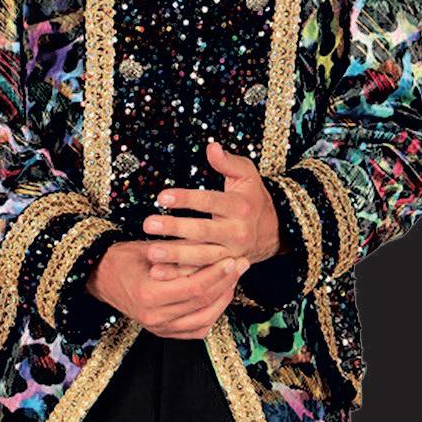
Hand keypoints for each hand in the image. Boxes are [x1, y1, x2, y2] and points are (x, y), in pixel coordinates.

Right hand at [85, 240, 249, 338]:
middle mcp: (155, 318)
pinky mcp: (163, 332)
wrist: (101, 278)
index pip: (195, 289)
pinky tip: (220, 297)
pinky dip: (212, 315)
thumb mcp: (149, 248)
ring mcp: (159, 329)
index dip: (218, 274)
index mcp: (149, 296)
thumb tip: (214, 245)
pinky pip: (196, 330)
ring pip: (204, 320)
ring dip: (223, 299)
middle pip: (203, 304)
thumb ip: (179, 252)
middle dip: (226, 283)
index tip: (233, 258)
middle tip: (241, 264)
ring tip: (234, 279)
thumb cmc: (123, 258)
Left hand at [142, 140, 288, 282]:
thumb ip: (228, 162)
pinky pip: (200, 273)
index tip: (161, 196)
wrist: (274, 231)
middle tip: (148, 224)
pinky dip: (180, 274)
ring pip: (201, 256)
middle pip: (203, 231)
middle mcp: (237, 232)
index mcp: (239, 207)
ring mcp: (230, 253)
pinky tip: (158, 272)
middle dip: (175, 228)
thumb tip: (211, 146)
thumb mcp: (246, 175)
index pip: (210, 201)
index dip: (186, 199)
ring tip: (150, 252)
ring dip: (175, 255)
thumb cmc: (252, 197)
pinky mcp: (223, 268)